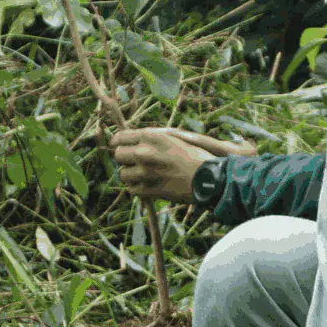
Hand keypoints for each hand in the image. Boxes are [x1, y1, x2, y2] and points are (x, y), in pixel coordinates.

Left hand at [108, 128, 256, 202]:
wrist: (209, 178)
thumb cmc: (195, 156)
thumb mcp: (174, 138)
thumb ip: (152, 138)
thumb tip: (134, 140)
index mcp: (150, 136)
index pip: (119, 137)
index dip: (117, 143)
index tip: (119, 147)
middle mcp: (144, 152)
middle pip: (118, 155)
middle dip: (124, 159)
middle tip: (134, 163)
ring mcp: (145, 172)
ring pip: (123, 174)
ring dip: (130, 176)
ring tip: (141, 176)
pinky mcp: (149, 189)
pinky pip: (132, 190)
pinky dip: (137, 189)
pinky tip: (147, 186)